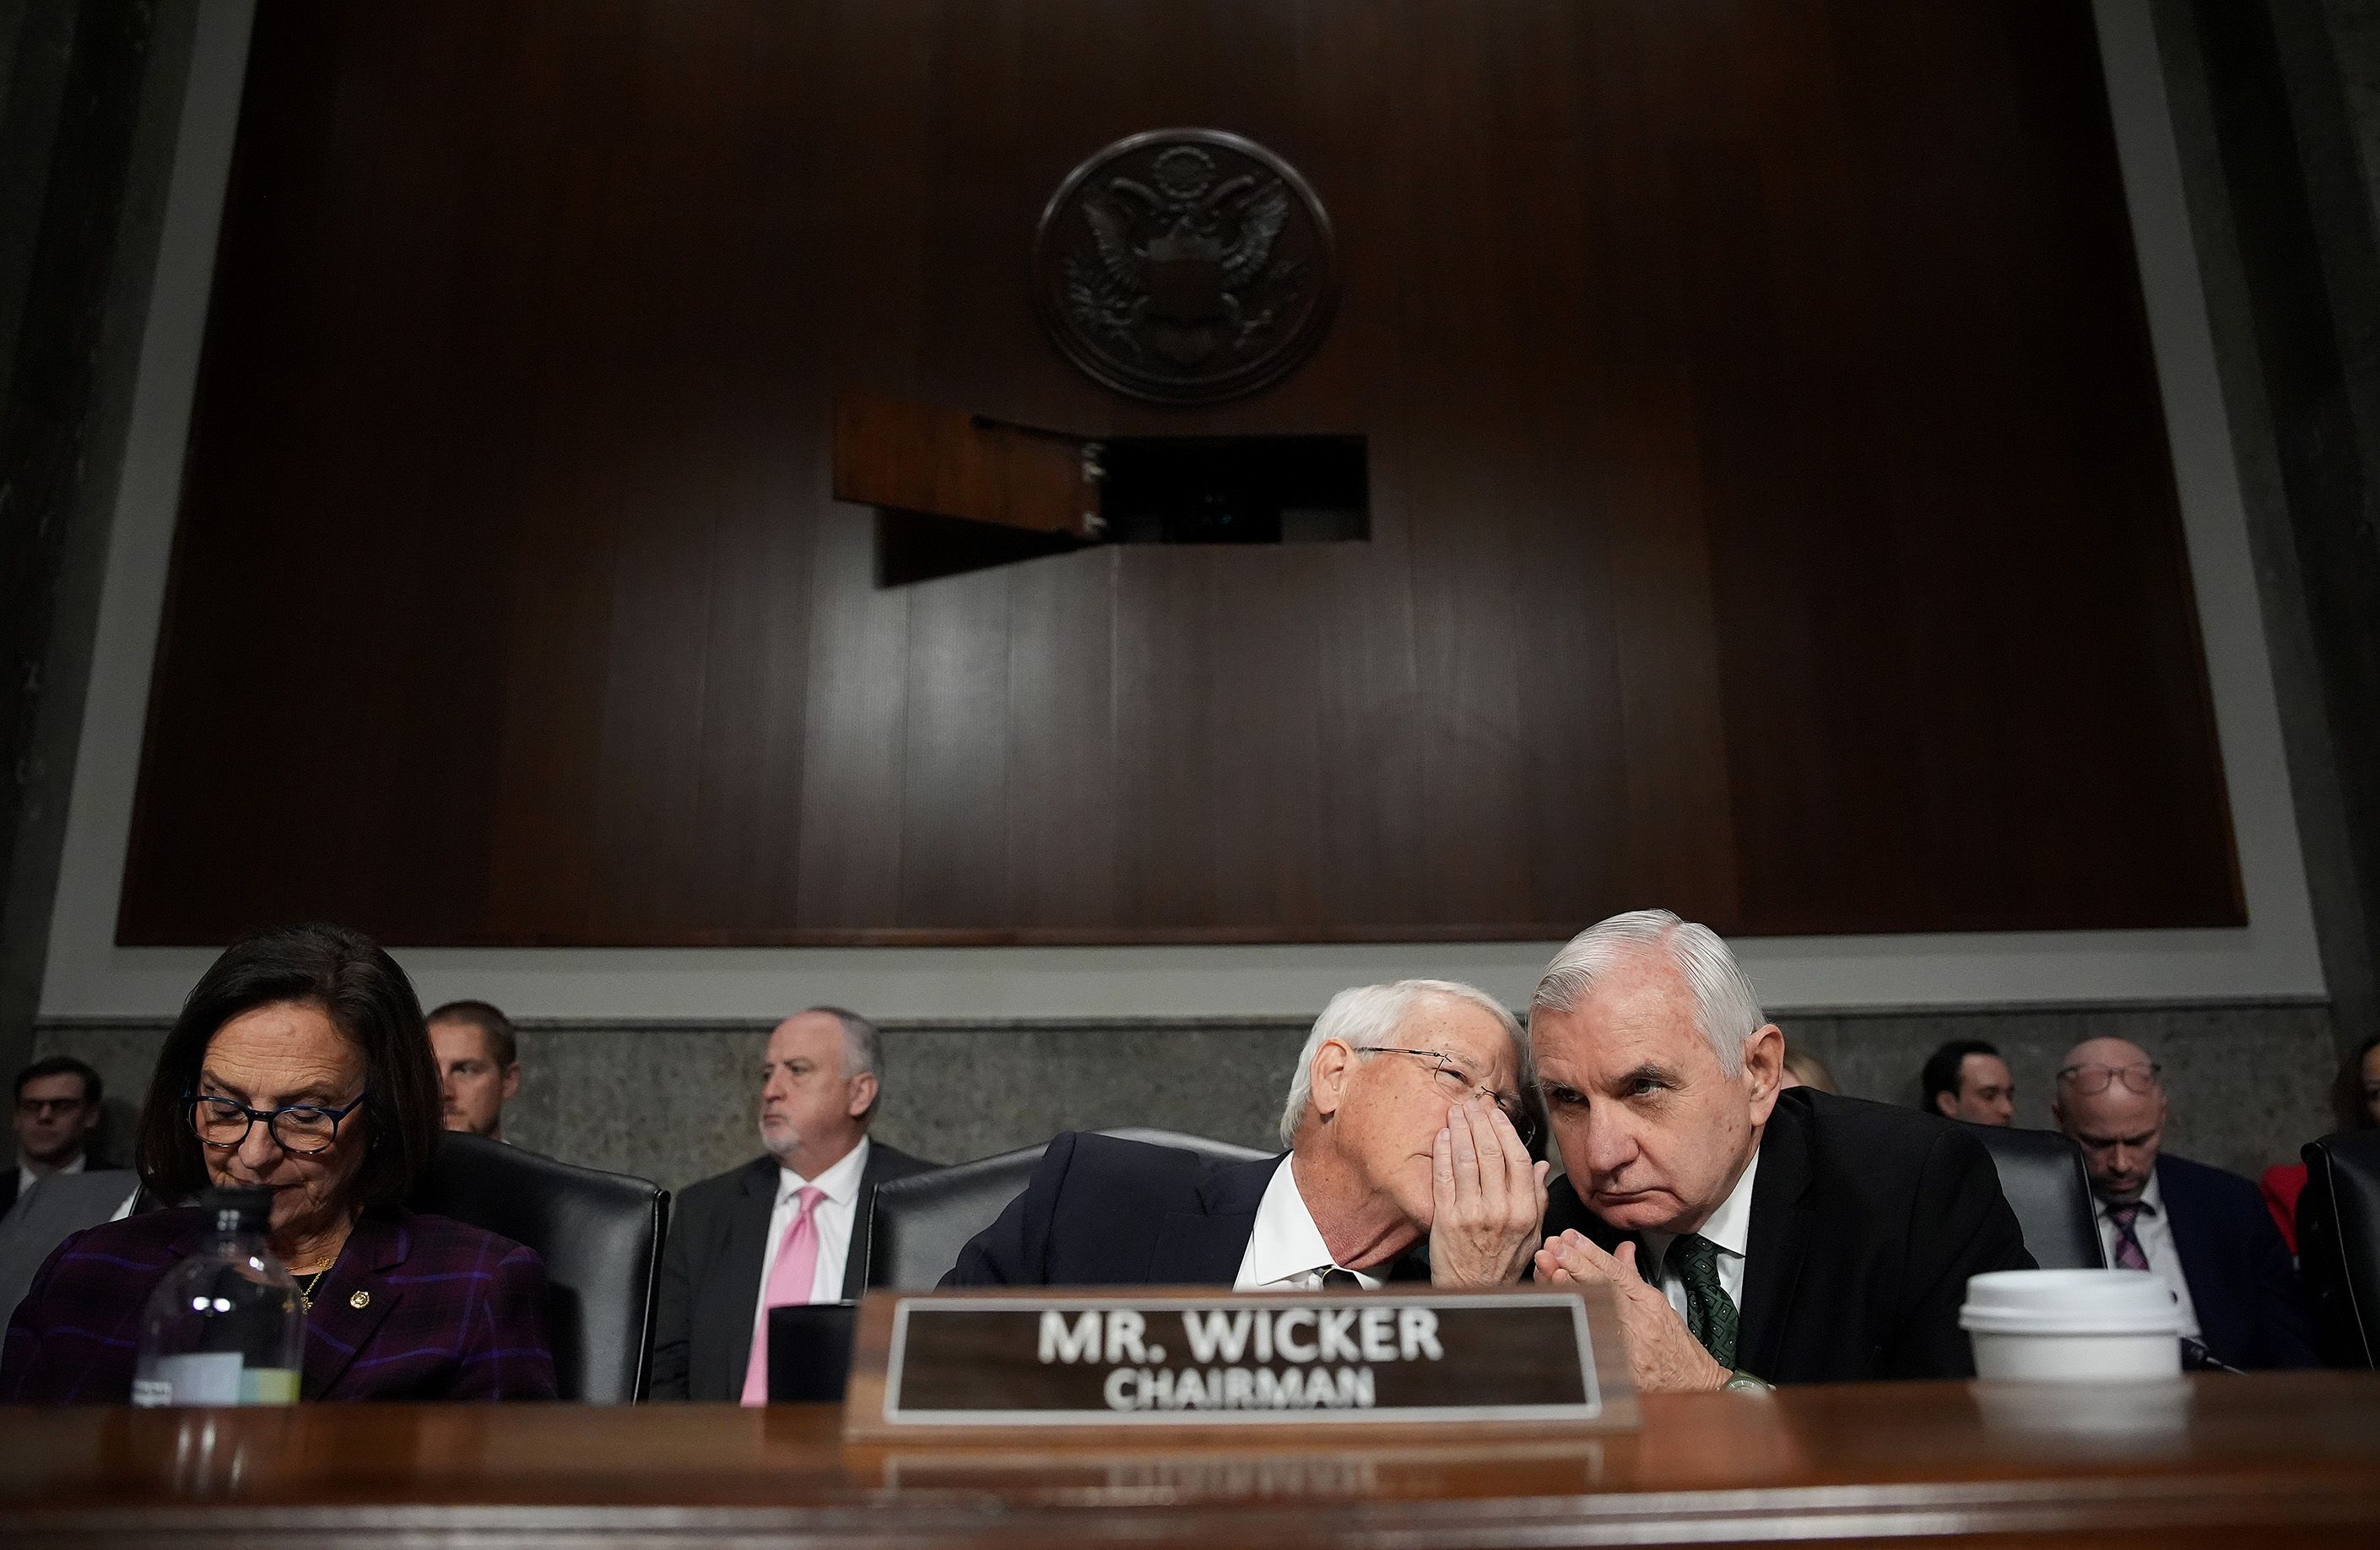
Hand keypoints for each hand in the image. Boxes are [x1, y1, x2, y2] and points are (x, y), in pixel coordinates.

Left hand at [1427, 1097, 1549, 1287]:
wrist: (1474, 1291)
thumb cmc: (1503, 1262)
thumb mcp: (1532, 1234)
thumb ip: (1537, 1199)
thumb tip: (1541, 1167)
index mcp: (1523, 1211)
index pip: (1517, 1159)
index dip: (1504, 1130)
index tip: (1495, 1113)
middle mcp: (1499, 1210)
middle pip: (1489, 1153)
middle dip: (1479, 1122)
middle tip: (1472, 1104)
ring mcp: (1470, 1213)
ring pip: (1465, 1161)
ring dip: (1460, 1130)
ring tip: (1456, 1112)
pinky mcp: (1445, 1219)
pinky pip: (1443, 1177)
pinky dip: (1443, 1153)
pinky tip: (1444, 1136)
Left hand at [1535, 1230, 1728, 1393]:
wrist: (1697, 1385)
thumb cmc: (1678, 1348)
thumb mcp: (1659, 1307)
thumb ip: (1635, 1278)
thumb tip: (1623, 1251)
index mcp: (1649, 1302)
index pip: (1617, 1271)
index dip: (1593, 1252)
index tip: (1572, 1237)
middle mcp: (1639, 1320)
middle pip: (1603, 1286)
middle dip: (1576, 1263)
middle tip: (1555, 1246)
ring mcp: (1629, 1344)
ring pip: (1597, 1310)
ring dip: (1570, 1289)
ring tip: (1551, 1270)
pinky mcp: (1622, 1367)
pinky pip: (1595, 1341)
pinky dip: (1578, 1323)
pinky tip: (1562, 1309)